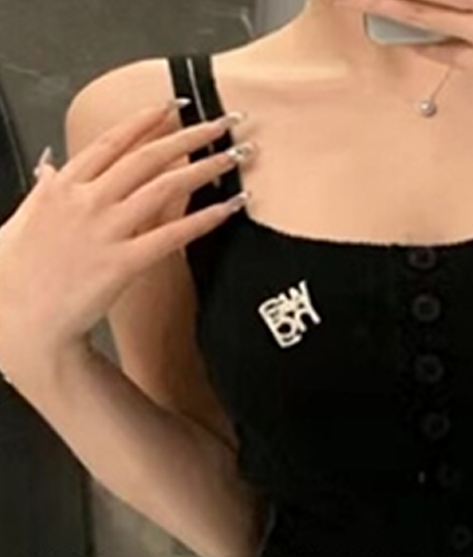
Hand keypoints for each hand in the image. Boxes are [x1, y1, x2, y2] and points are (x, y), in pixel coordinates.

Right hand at [0, 101, 248, 384]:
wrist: (20, 317)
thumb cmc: (18, 273)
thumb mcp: (22, 217)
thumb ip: (45, 189)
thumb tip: (51, 167)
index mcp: (63, 186)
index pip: (112, 142)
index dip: (147, 120)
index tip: (174, 105)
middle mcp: (86, 200)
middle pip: (147, 157)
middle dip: (189, 135)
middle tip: (222, 122)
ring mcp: (106, 230)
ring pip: (164, 187)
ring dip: (205, 167)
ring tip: (235, 155)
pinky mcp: (123, 262)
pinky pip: (172, 235)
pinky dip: (205, 218)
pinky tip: (229, 206)